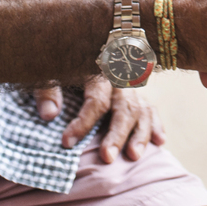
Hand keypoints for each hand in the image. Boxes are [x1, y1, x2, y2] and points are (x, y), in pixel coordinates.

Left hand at [34, 80, 163, 162]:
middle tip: (107, 158)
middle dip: (116, 134)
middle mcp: (118, 79)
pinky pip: (151, 109)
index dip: (83, 122)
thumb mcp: (46, 72)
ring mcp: (129, 88)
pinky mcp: (136, 95)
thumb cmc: (57, 67)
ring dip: (139, 134)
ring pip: (141, 110)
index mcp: (96, 72)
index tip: (67, 142)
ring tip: (133, 156)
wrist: (73, 48)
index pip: (96, 99)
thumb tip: (49, 114)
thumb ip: (47, 90)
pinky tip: (160, 142)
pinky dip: (156, 124)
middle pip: (123, 107)